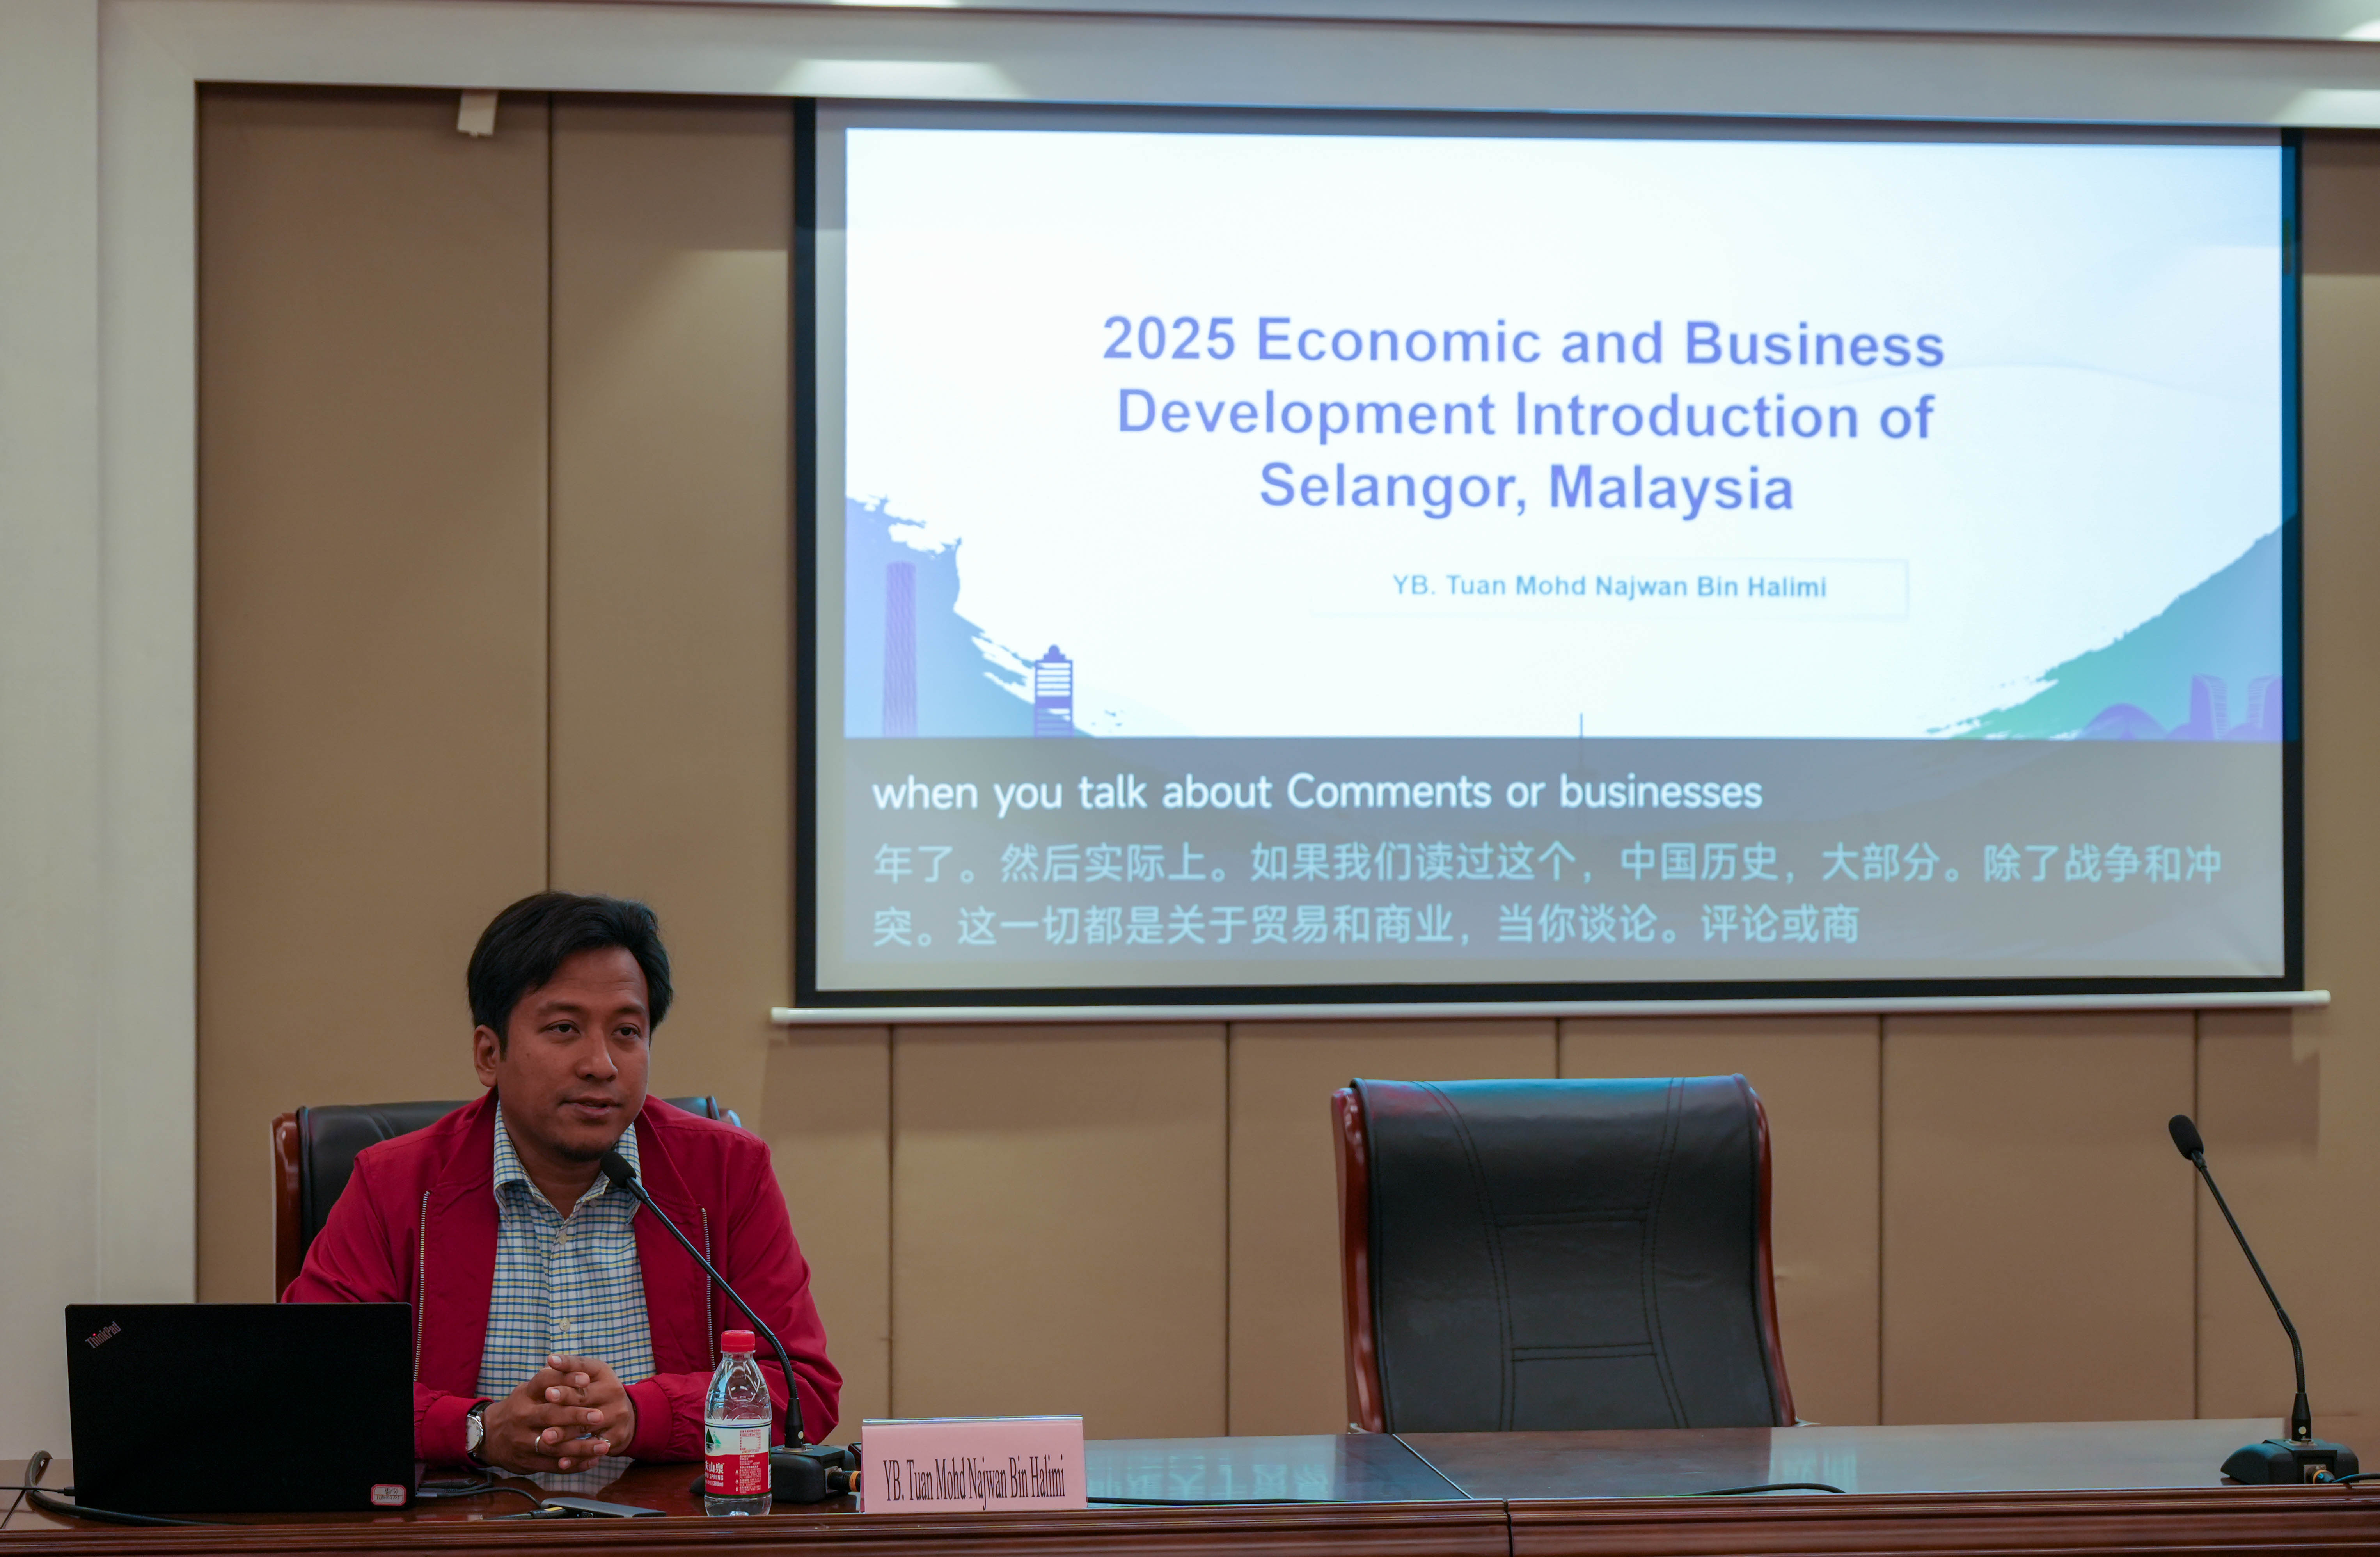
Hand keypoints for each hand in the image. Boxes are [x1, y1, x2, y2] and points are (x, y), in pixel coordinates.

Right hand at [477, 1355, 636, 1472]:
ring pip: (554, 1446)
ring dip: (581, 1447)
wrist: (488, 1436)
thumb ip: (551, 1380)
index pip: (544, 1382)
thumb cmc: (520, 1407)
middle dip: (576, 1416)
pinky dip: (574, 1465)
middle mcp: (522, 1417)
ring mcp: (523, 1442)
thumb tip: (582, 1371)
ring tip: (603, 1445)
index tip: (587, 1379)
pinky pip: (553, 1466)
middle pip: (551, 1415)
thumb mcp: (529, 1390)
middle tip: (600, 1416)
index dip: (566, 1379)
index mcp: (525, 1395)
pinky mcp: (527, 1463)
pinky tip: (593, 1460)